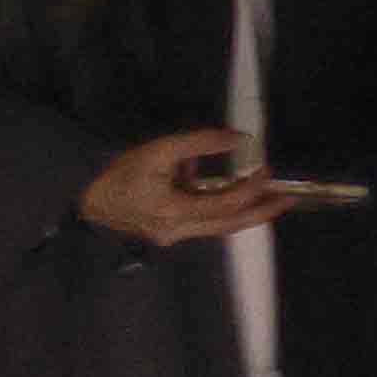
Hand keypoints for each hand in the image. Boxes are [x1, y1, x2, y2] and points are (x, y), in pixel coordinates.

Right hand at [78, 127, 324, 249]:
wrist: (87, 194)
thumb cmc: (122, 171)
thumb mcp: (161, 149)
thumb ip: (200, 143)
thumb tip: (239, 139)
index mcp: (171, 214)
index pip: (222, 205)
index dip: (248, 189)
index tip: (267, 170)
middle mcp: (175, 232)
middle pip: (227, 227)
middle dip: (260, 213)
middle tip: (290, 199)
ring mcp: (172, 237)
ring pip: (218, 228)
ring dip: (245, 213)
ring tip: (273, 199)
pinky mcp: (169, 233)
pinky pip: (205, 224)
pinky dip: (224, 211)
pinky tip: (238, 196)